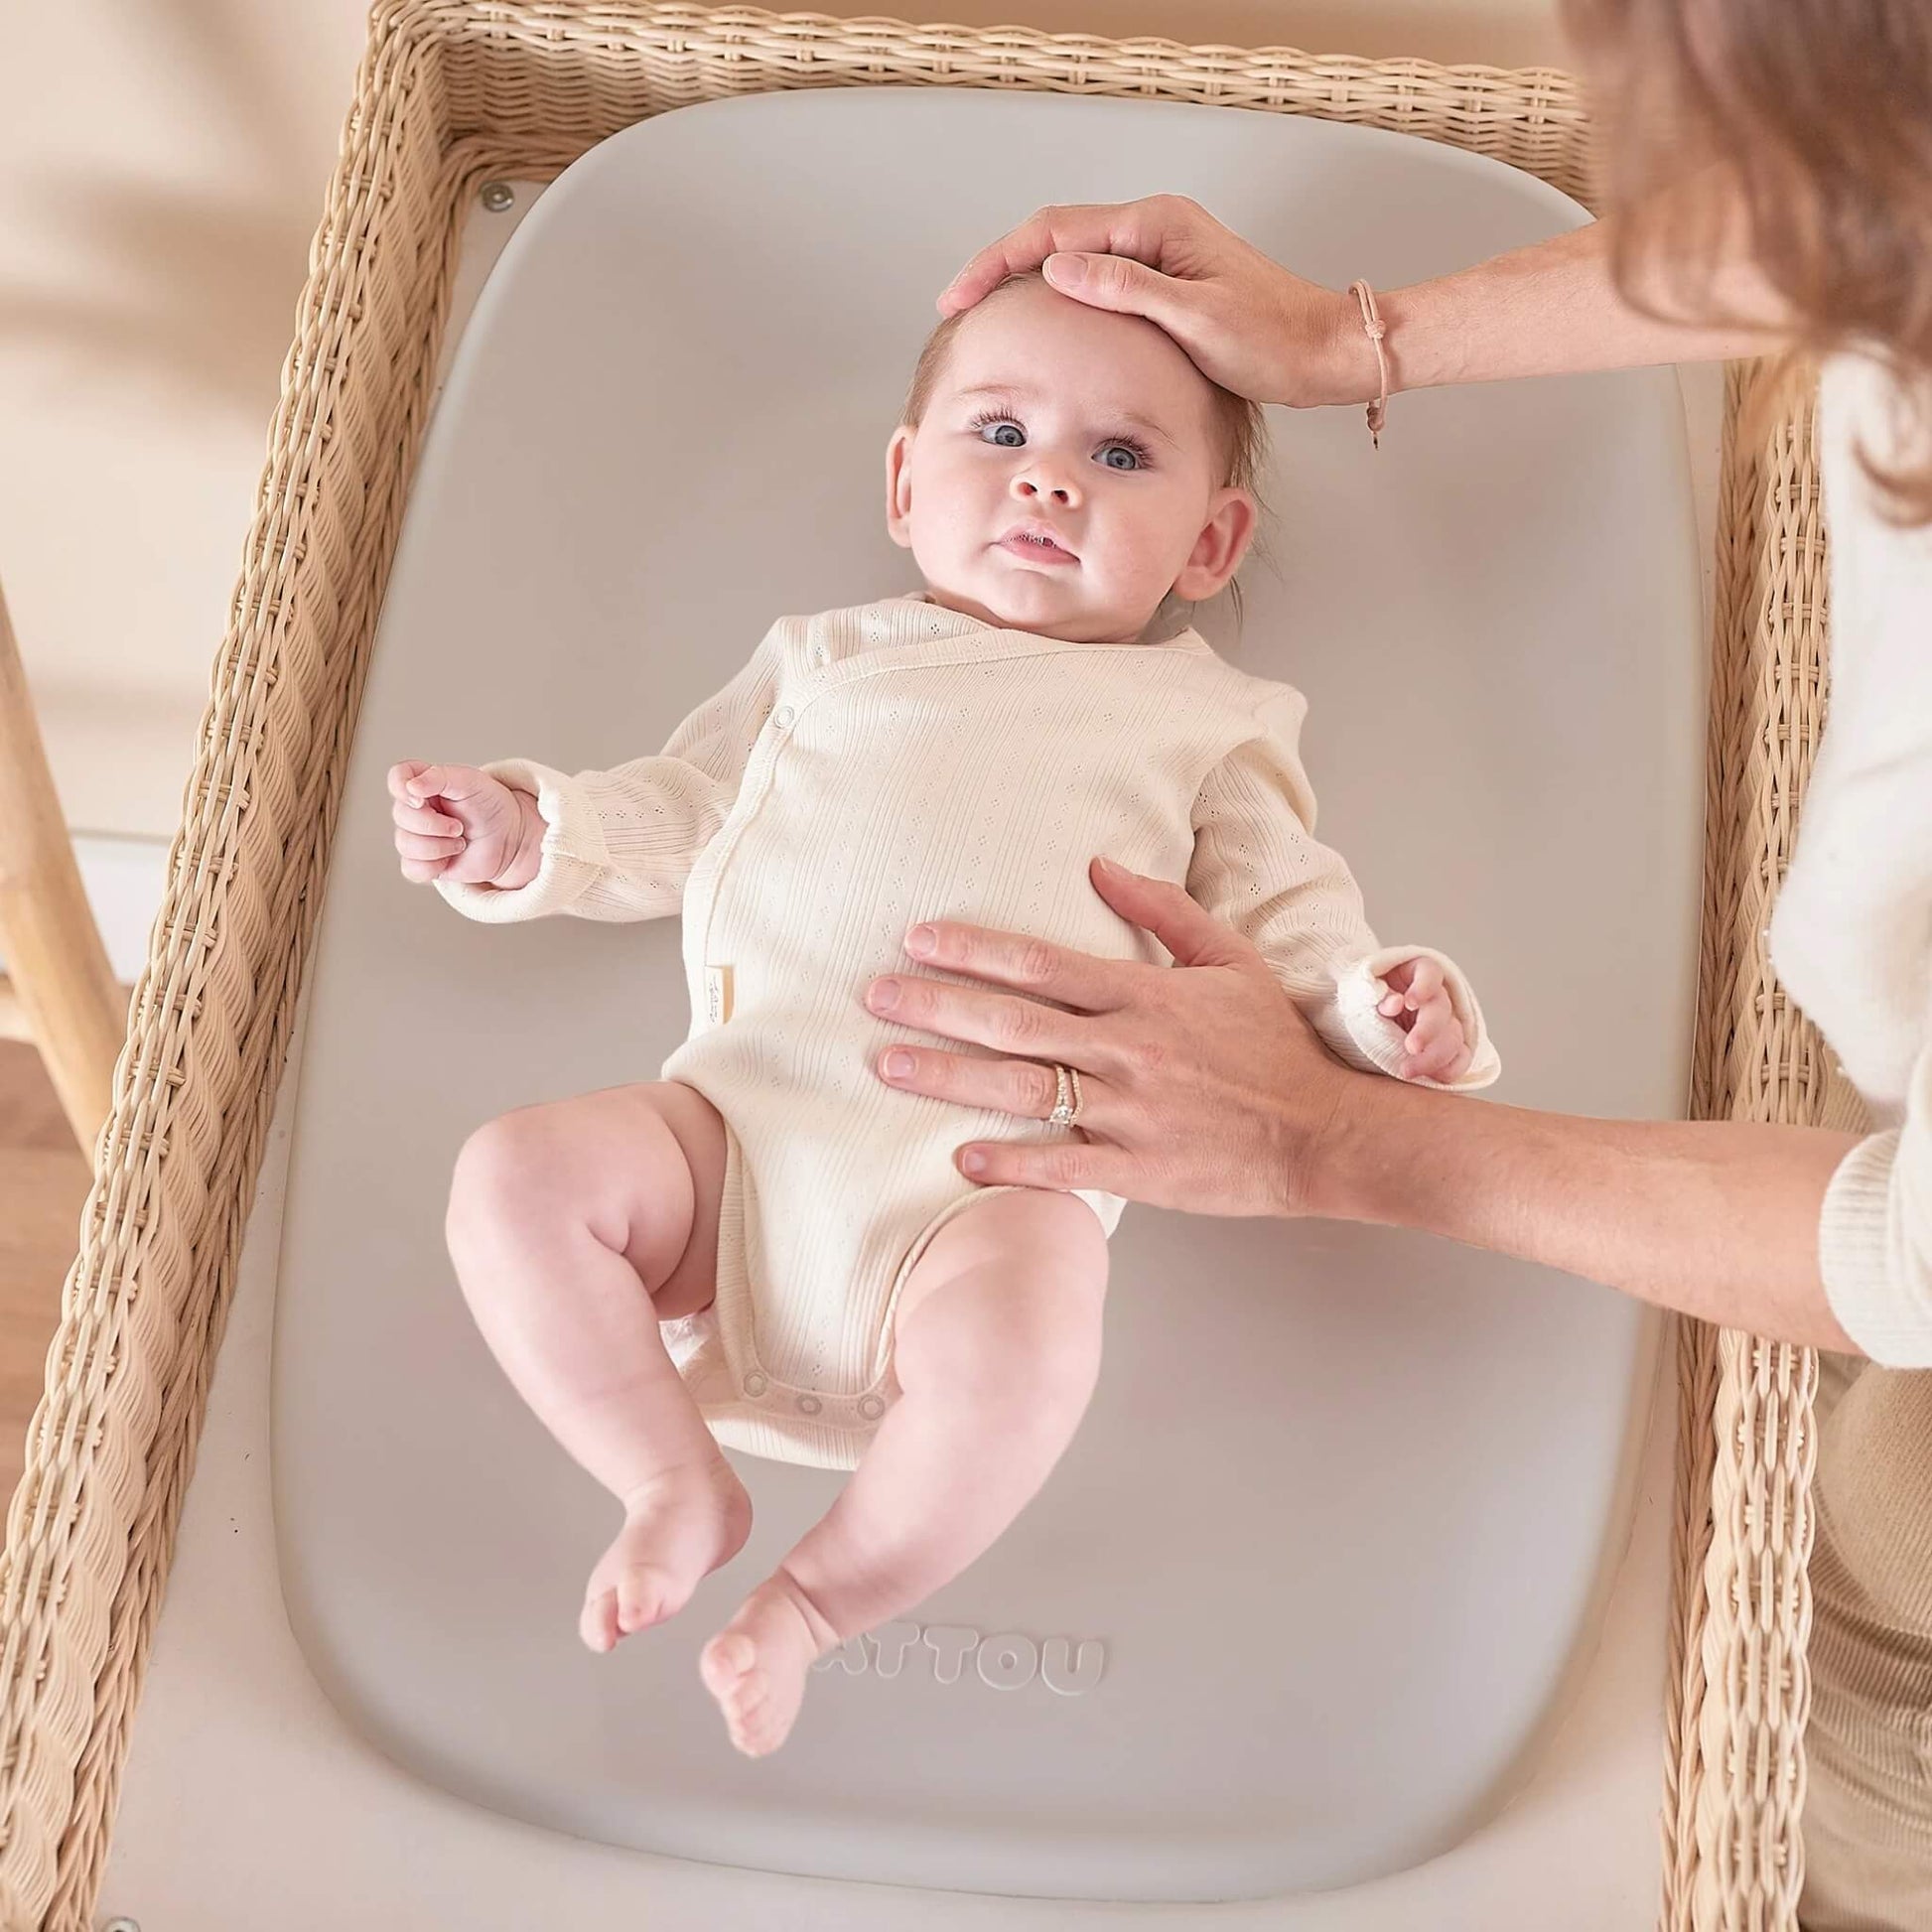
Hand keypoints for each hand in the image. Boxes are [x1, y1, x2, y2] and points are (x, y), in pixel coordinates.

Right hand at [387, 760, 539, 887]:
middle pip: (400, 815)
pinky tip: (450, 858)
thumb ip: (441, 777)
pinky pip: (411, 869)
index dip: (401, 788)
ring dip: (438, 847)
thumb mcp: (472, 781)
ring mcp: (417, 836)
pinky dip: (433, 866)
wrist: (510, 838)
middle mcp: (415, 809)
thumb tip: (411, 787)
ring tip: (461, 842)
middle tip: (460, 826)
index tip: (421, 799)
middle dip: (433, 825)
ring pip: (405, 844)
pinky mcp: (423, 862)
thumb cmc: (491, 805)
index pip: (397, 777)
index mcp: (424, 783)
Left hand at [863, 857, 1367, 1215]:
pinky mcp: (1141, 1170)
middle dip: (937, 1007)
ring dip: (950, 1077)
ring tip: (889, 1066)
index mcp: (1145, 995)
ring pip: (1024, 1088)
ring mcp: (1131, 1112)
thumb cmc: (1275, 1044)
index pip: (1041, 963)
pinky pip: (1063, 1165)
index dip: (973, 949)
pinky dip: (1012, 1161)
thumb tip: (1100, 864)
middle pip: (1013, 1021)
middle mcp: (1128, 1050)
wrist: (1326, 1128)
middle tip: (876, 997)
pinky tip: (961, 1156)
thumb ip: (1162, 910)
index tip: (917, 940)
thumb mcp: (1228, 959)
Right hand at [936, 194, 1376, 408]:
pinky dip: (1061, 299)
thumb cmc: (1272, 341)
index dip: (999, 263)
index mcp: (1155, 227)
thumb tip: (1056, 269)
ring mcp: (1159, 255)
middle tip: (958, 307)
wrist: (1323, 352)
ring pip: (1074, 260)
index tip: (960, 297)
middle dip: (1002, 268)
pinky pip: (1099, 281)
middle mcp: (1154, 229)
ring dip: (1027, 282)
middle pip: (1056, 238)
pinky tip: (1043, 325)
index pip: (1055, 232)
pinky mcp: (1165, 282)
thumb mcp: (1193, 319)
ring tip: (986, 314)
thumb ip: (1124, 290)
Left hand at [1376, 956, 1472, 1083]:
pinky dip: (1451, 1069)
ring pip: (1454, 1037)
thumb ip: (1374, 993)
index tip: (1409, 1002)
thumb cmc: (1364, 998)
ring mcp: (1447, 1021)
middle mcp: (1437, 996)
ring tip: (1408, 1071)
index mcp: (1417, 974)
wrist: (1366, 1017)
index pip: (1429, 972)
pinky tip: (1435, 1078)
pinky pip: (1461, 1058)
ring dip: (1434, 1057)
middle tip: (1410, 1048)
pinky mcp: (1450, 1046)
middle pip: (1442, 1010)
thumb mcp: (1361, 990)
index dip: (1424, 986)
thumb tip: (1395, 1003)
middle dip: (1428, 1031)